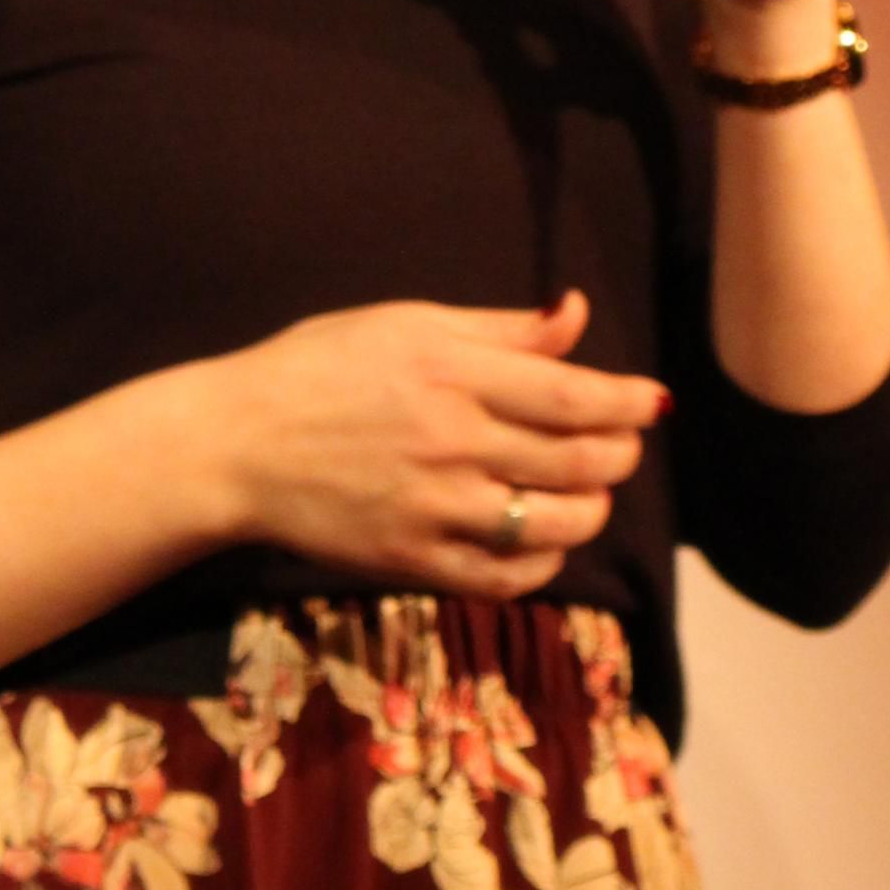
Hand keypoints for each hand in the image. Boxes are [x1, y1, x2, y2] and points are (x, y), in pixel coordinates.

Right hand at [205, 287, 664, 598]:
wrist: (236, 444)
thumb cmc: (319, 369)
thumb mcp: (407, 324)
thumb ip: (499, 329)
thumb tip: (575, 312)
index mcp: (452, 371)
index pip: (574, 395)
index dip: (629, 402)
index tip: (653, 402)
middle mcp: (452, 441)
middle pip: (581, 462)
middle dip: (621, 454)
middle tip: (621, 445)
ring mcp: (434, 507)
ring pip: (557, 524)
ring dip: (593, 509)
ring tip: (588, 492)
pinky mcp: (414, 559)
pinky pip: (509, 576)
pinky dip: (545, 563)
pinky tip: (543, 541)